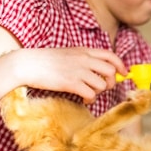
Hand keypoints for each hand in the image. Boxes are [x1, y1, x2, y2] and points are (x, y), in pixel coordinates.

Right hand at [12, 47, 127, 103]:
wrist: (27, 64)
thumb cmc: (45, 60)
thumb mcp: (68, 53)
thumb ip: (84, 59)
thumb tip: (99, 69)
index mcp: (84, 51)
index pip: (111, 56)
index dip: (121, 66)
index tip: (124, 73)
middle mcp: (84, 59)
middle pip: (111, 72)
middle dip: (110, 82)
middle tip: (101, 88)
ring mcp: (78, 71)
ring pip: (102, 85)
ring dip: (98, 92)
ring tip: (88, 93)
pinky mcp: (71, 83)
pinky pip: (90, 94)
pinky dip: (90, 99)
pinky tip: (83, 98)